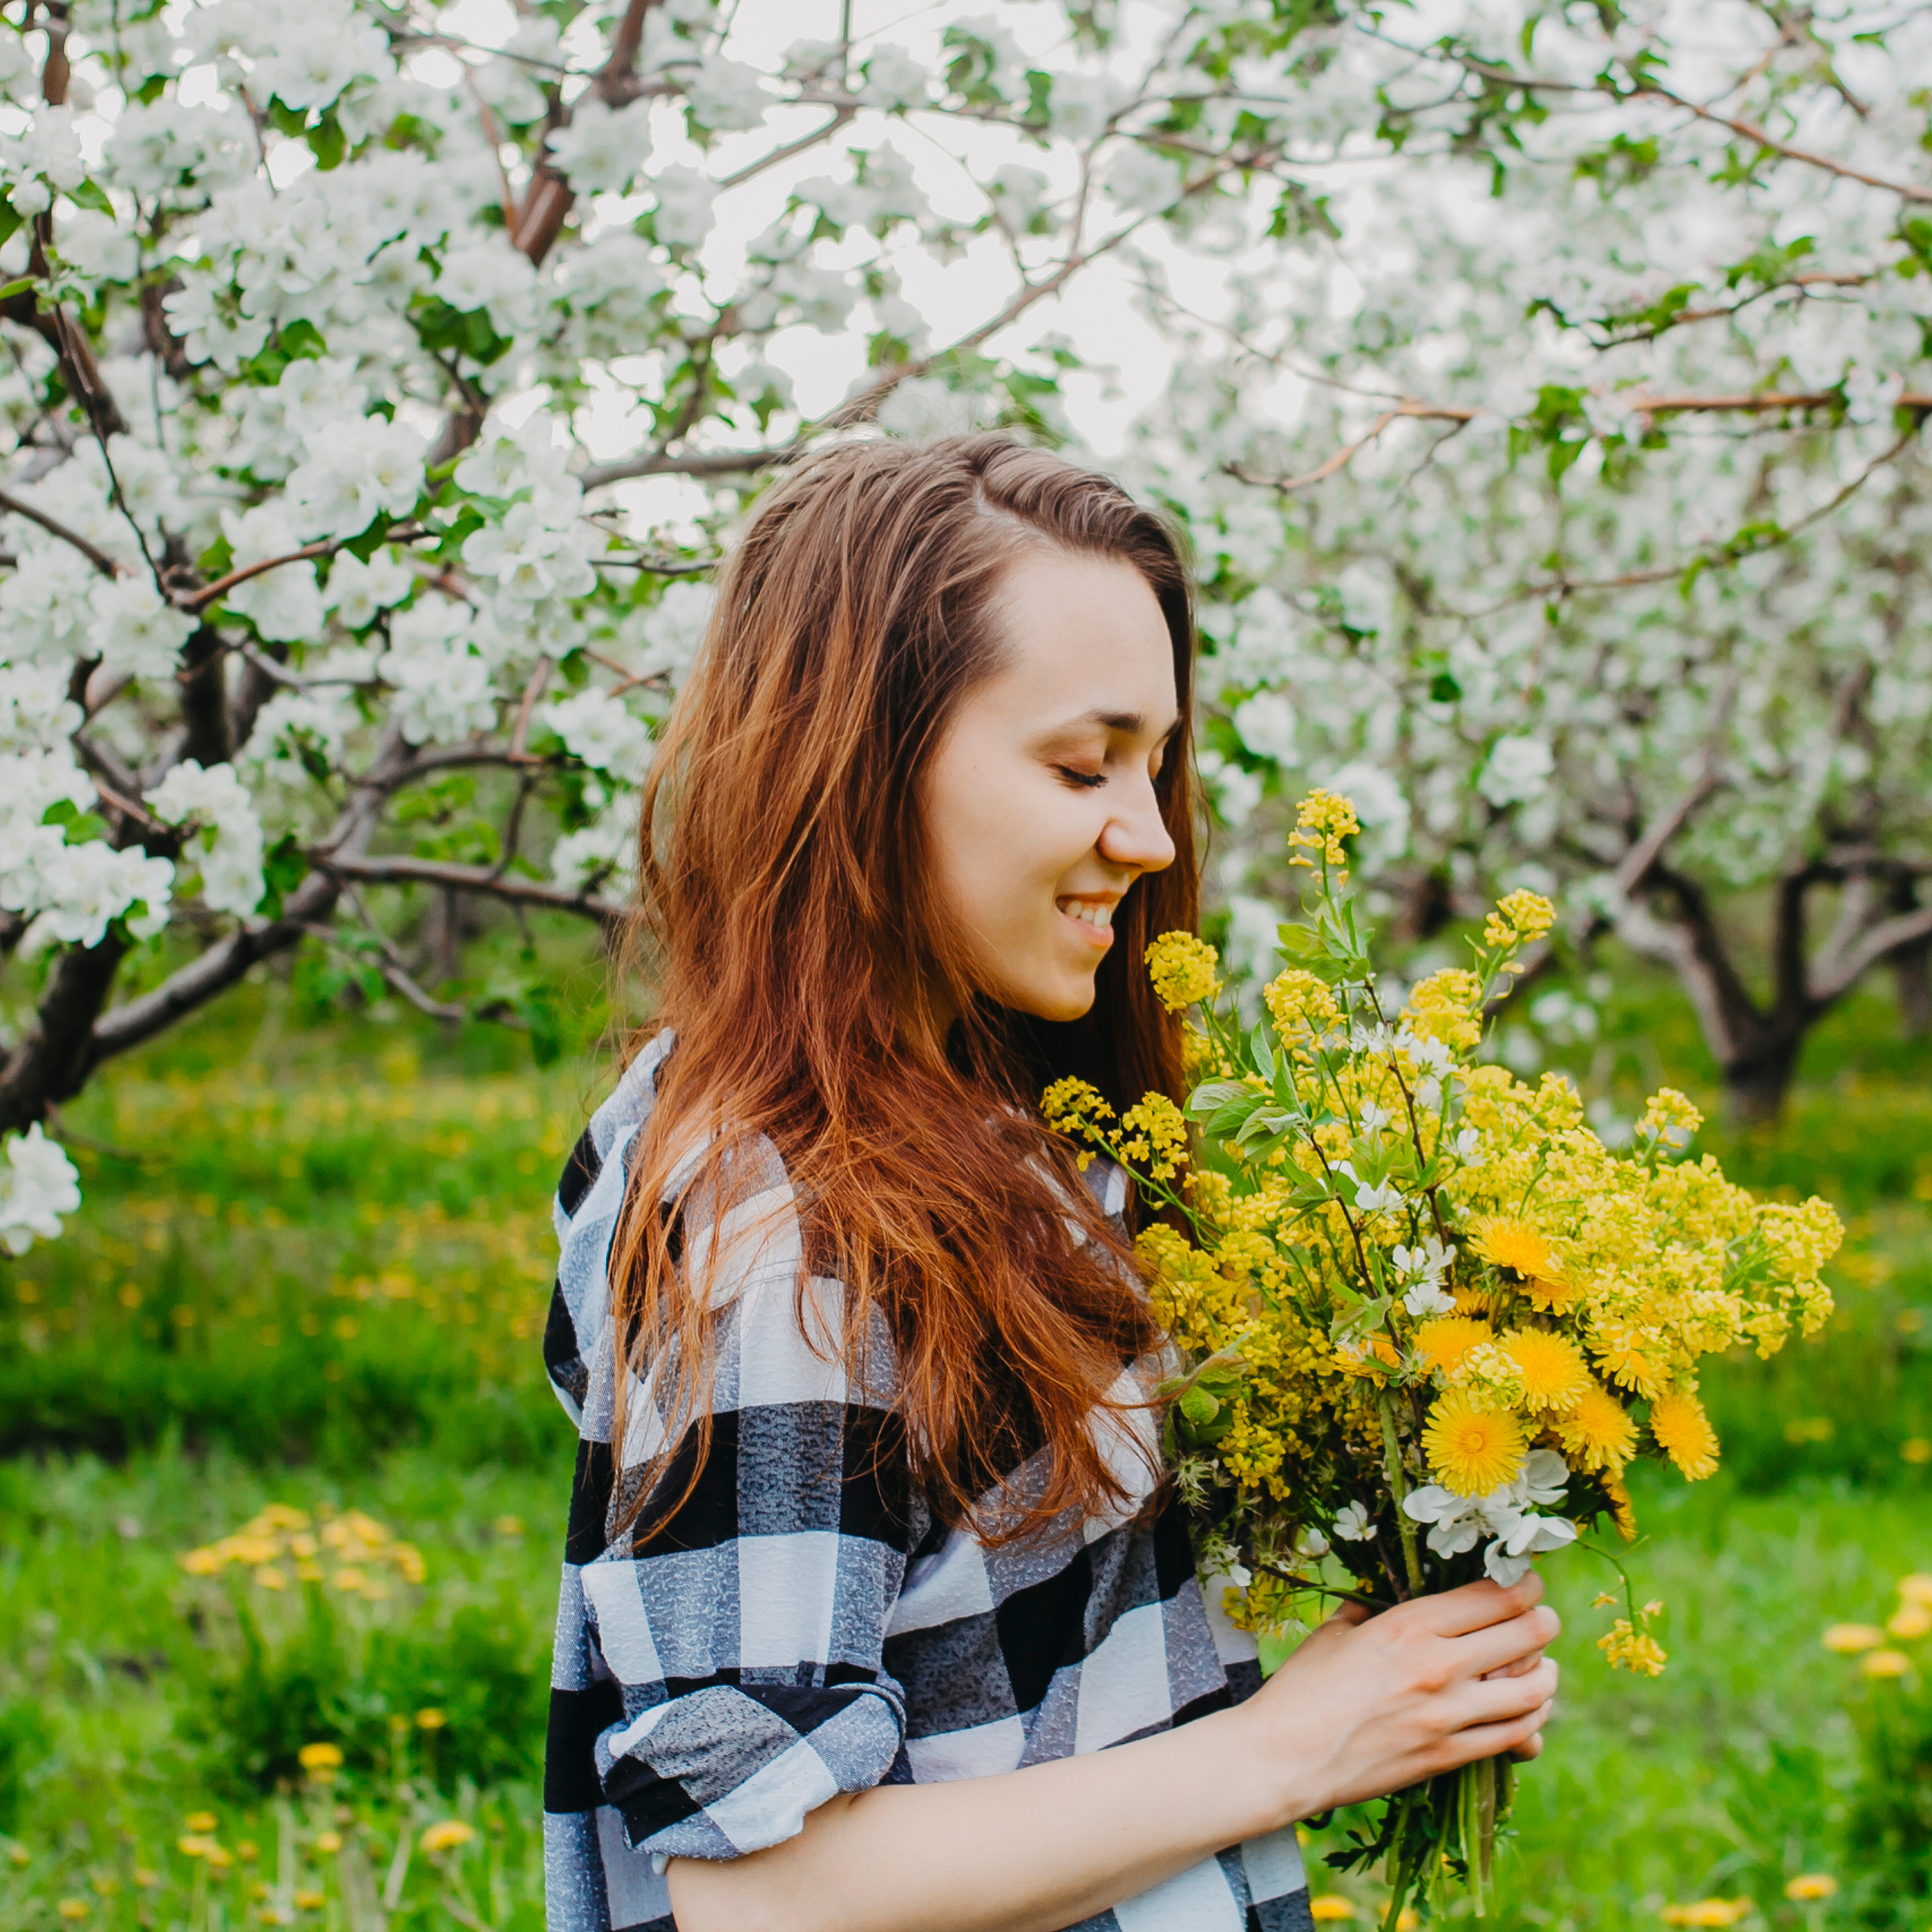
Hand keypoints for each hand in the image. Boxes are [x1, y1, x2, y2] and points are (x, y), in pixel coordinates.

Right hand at [1243, 1574, 1559, 1821]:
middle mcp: (1438, 1666)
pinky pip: (1516, 1736)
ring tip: (1543, 1668)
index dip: (1522, 1585)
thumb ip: (1369, 1609)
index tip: (1526, 1582)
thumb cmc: (1302, 1688)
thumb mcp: (1335, 1632)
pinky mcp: (1450, 1756)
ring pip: (1533, 1690)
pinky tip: (1528, 1712)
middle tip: (1542, 1619)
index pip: (1493, 1597)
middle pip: (1525, 1635)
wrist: (1286, 1758)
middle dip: (1543, 1621)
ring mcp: (1448, 1715)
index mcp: (1409, 1626)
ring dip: (1546, 1674)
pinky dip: (1533, 1721)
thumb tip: (1384, 1596)